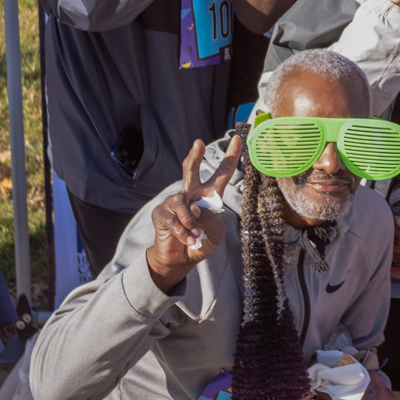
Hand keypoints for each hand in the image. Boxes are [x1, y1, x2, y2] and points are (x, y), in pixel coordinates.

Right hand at [147, 140, 240, 293]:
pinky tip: (187, 239)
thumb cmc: (200, 242)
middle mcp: (190, 195)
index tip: (238, 139)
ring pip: (182, 202)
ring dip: (190, 221)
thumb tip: (195, 208)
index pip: (221, 174)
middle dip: (195, 156)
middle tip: (198, 143)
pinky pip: (173, 219)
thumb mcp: (217, 234)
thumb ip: (213, 221)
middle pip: (191, 170)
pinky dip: (182, 232)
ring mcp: (174, 203)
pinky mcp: (161, 214)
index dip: (230, 157)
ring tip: (195, 235)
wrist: (180, 260)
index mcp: (207, 196)